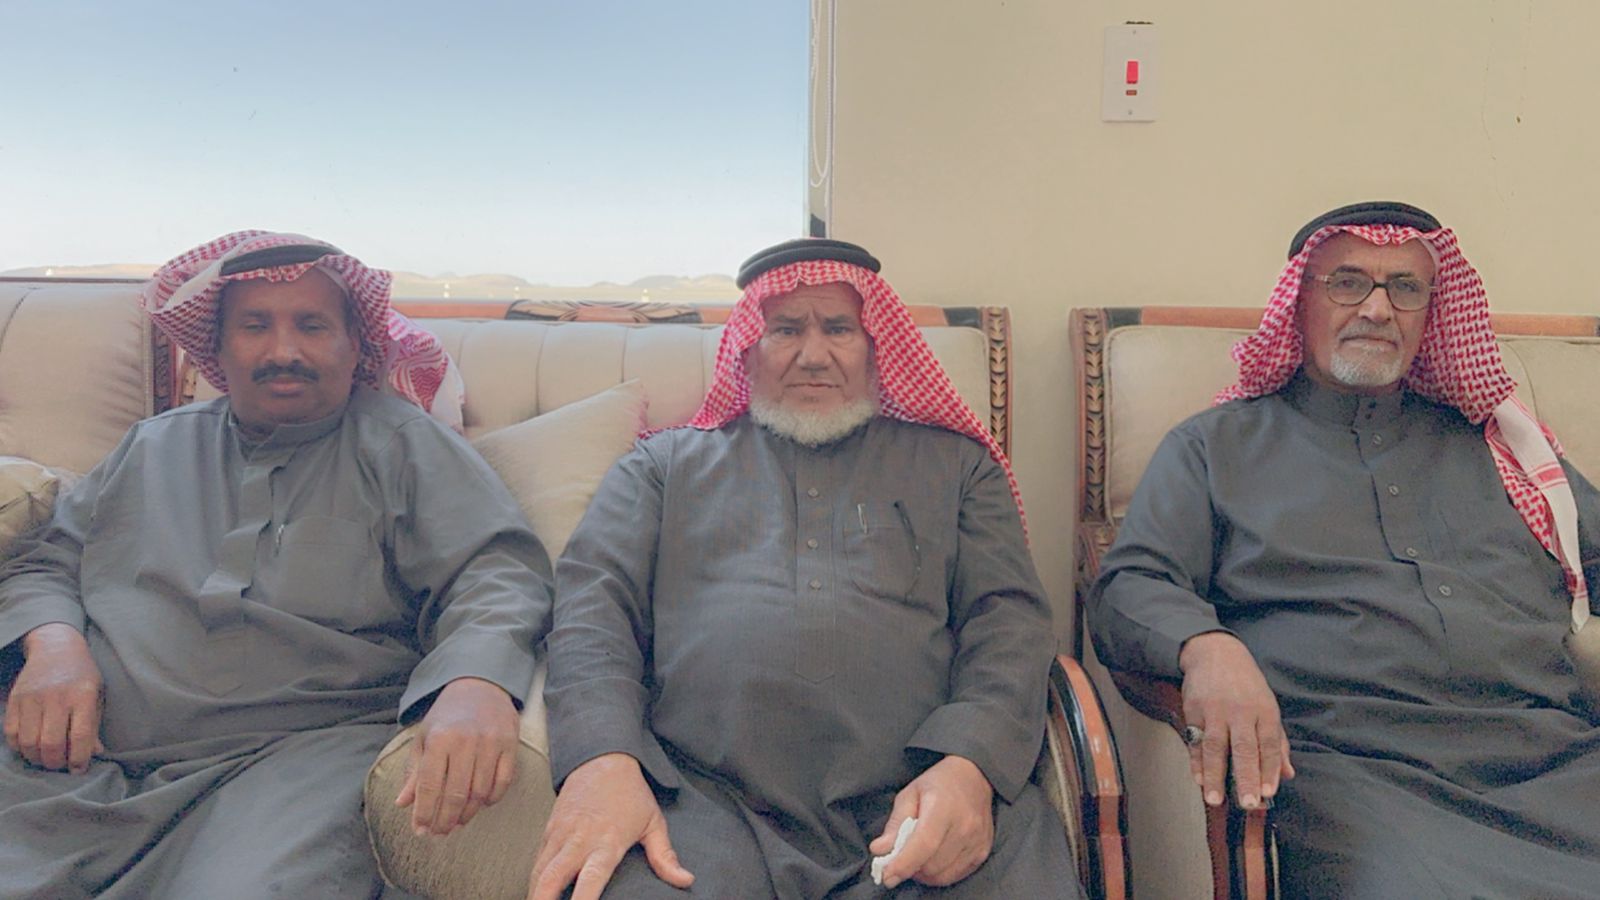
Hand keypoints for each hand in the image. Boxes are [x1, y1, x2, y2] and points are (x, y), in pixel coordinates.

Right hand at [3, 622, 104, 772]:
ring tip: (45, 758)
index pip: (80, 735)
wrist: (57, 649)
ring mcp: (33, 697)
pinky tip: (30, 747)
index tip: (78, 769)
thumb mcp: (97, 695)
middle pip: (51, 743)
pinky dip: (19, 747)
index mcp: (83, 695)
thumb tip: (95, 753)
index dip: (79, 759)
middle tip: (59, 765)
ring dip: (36, 758)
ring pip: (28, 742)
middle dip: (55, 762)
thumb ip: (94, 725)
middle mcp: (57, 696)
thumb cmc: (82, 676)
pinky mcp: (15, 699)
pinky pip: (11, 733)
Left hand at [395, 676, 518, 835]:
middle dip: (445, 820)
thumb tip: (402, 804)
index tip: (420, 830)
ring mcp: (491, 743)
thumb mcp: (424, 737)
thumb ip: (414, 772)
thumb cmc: (447, 715)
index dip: (424, 813)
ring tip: (457, 822)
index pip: (429, 786)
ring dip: (467, 813)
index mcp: (439, 738)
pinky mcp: (510, 745)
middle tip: (439, 833)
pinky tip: (481, 804)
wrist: (480, 686)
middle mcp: (465, 741)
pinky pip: (503, 783)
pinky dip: (491, 799)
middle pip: (455, 795)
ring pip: (480, 793)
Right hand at [528, 752, 692, 899]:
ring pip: (538, 871)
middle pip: (551, 878)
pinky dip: (534, 879)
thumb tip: (686, 880)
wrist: (602, 758)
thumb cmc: (631, 793)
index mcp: (607, 842)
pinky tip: (537, 893)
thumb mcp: (653, 822)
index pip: (590, 879)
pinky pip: (537, 860)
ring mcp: (560, 834)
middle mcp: (579, 840)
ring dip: (535, 893)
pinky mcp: (549, 829)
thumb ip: (665, 856)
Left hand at [869, 754, 994, 888]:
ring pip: (942, 875)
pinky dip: (940, 874)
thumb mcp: (909, 794)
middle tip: (902, 858)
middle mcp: (964, 826)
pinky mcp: (983, 851)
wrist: (973, 776)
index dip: (903, 864)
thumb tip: (879, 850)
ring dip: (924, 873)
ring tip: (917, 857)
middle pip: (932, 865)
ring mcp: (977, 840)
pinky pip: (956, 875)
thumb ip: (894, 824)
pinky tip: (933, 859)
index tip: (887, 876)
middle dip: (911, 867)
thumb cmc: (938, 784)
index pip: (924, 844)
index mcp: (943, 807)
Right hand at [1178, 632, 1294, 808]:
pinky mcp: (1193, 710)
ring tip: (1215, 800)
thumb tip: (1286, 775)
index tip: (1268, 793)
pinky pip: (1195, 740)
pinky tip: (1199, 779)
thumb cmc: (1245, 685)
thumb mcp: (1268, 707)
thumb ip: (1277, 743)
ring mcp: (1215, 710)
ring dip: (1215, 775)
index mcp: (1264, 711)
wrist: (1215, 653)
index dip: (1269, 769)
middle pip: (1244, 748)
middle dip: (1246, 777)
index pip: (1270, 745)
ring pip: (1215, 746)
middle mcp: (1240, 711)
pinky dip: (1195, 761)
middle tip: (1247, 803)